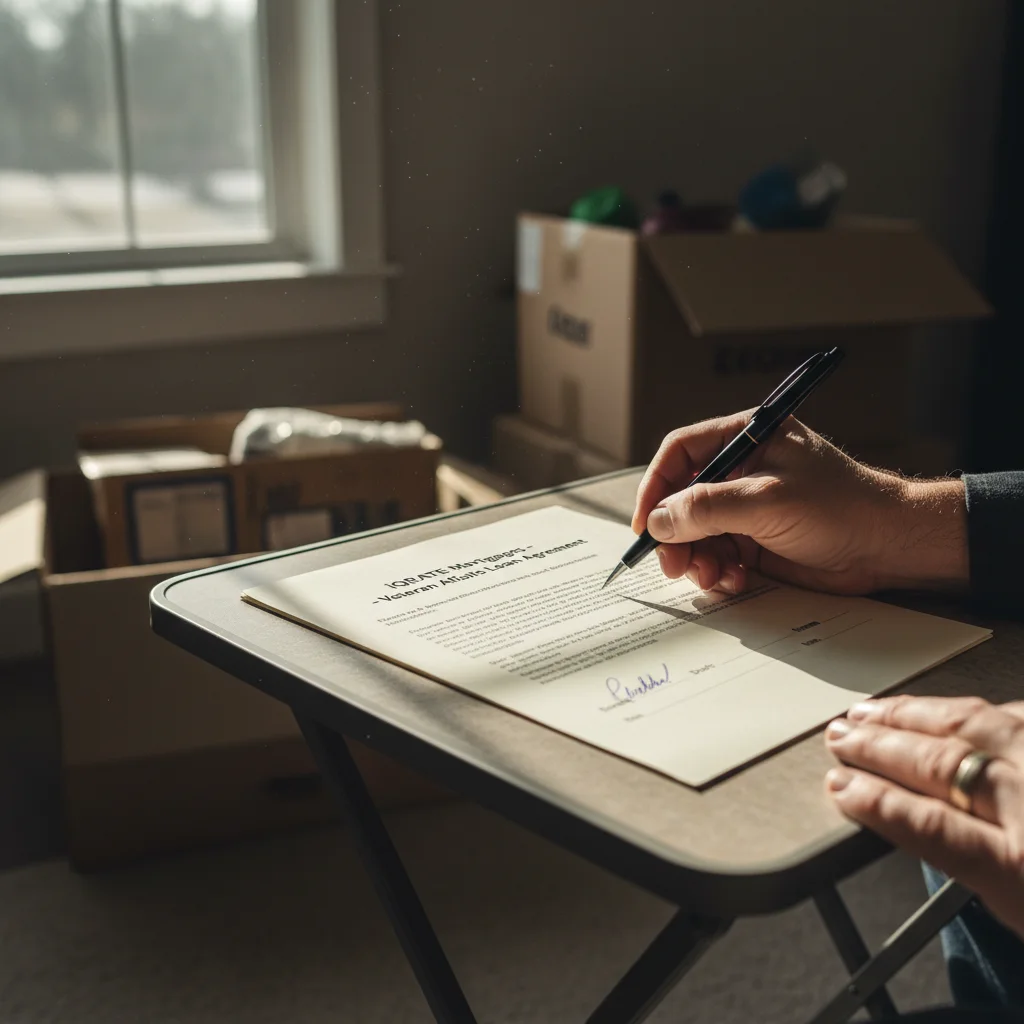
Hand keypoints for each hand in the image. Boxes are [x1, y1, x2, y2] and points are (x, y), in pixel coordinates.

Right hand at [632, 411, 968, 595]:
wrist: (889, 545)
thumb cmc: (842, 506)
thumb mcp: (768, 501)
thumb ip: (708, 507)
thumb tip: (659, 520)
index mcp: (745, 438)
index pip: (681, 453)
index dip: (656, 486)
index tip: (645, 523)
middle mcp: (741, 470)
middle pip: (682, 498)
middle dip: (675, 534)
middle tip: (673, 564)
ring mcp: (747, 507)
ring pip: (696, 532)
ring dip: (695, 558)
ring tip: (710, 577)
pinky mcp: (755, 540)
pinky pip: (718, 555)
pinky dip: (717, 571)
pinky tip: (732, 581)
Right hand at [825, 696, 1023, 939]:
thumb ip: (972, 864)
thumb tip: (906, 818)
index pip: (930, 826)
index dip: (876, 802)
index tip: (838, 787)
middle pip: (943, 765)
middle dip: (880, 746)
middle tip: (838, 735)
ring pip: (972, 724)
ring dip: (910, 715)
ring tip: (869, 709)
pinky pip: (1012, 713)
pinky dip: (968, 709)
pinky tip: (946, 709)